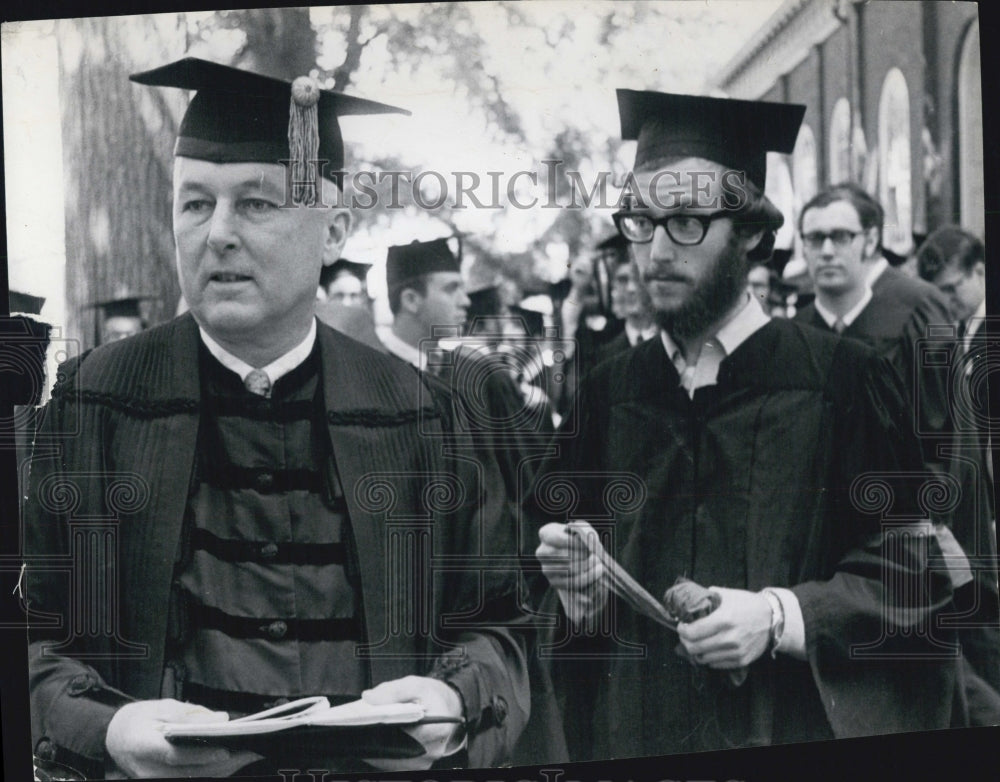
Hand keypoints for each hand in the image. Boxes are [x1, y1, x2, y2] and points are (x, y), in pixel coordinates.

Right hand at [105, 699, 261, 777]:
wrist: (112, 737)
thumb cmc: (138, 718)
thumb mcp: (161, 706)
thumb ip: (190, 714)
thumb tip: (221, 718)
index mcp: (142, 745)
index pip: (175, 755)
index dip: (201, 754)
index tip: (225, 749)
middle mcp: (146, 769)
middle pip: (187, 772)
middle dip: (220, 765)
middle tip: (248, 753)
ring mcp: (151, 779)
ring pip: (190, 779)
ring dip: (218, 770)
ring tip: (244, 756)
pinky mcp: (158, 781)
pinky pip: (186, 779)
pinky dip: (208, 772)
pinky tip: (226, 762)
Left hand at [361, 676, 464, 770]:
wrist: (444, 708)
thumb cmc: (429, 696)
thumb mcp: (414, 684)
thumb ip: (393, 690)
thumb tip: (369, 698)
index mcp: (437, 729)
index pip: (405, 734)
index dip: (383, 729)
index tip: (365, 724)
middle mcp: (432, 750)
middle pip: (395, 749)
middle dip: (375, 738)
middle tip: (358, 727)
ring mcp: (423, 762)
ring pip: (392, 760)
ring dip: (377, 748)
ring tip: (363, 732)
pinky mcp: (415, 767)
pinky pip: (393, 764)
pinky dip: (382, 753)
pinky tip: (372, 740)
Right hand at [536, 521, 606, 623]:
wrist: (576, 556)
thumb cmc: (578, 539)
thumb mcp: (582, 529)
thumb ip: (585, 531)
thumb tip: (589, 541)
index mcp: (546, 534)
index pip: (558, 539)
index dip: (576, 543)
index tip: (589, 545)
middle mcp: (542, 551)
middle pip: (564, 556)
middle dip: (583, 557)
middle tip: (597, 557)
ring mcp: (546, 568)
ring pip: (570, 569)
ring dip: (588, 567)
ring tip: (599, 564)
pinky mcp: (554, 582)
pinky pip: (572, 582)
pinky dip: (588, 578)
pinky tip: (597, 572)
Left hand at [676, 586, 771, 668]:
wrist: (772, 619)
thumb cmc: (747, 604)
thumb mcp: (726, 595)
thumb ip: (706, 598)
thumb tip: (689, 602)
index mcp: (724, 619)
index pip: (692, 632)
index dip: (682, 630)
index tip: (682, 626)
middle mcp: (729, 638)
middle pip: (694, 648)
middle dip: (685, 641)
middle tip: (685, 635)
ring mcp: (736, 652)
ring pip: (703, 659)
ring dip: (696, 651)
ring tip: (696, 642)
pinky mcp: (741, 660)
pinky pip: (716, 664)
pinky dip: (709, 658)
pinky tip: (709, 648)